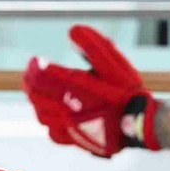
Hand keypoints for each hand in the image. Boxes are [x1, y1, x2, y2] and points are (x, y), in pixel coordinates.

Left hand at [22, 25, 159, 158]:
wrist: (138, 124)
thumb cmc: (126, 92)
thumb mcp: (114, 64)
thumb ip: (93, 46)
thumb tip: (72, 31)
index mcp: (76, 88)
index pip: (41, 76)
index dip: (34, 67)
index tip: (36, 60)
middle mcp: (68, 109)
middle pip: (36, 95)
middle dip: (31, 81)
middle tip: (31, 73)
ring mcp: (70, 127)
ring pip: (41, 114)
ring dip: (36, 100)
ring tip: (37, 91)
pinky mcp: (75, 139)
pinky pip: (53, 132)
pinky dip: (49, 121)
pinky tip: (52, 114)